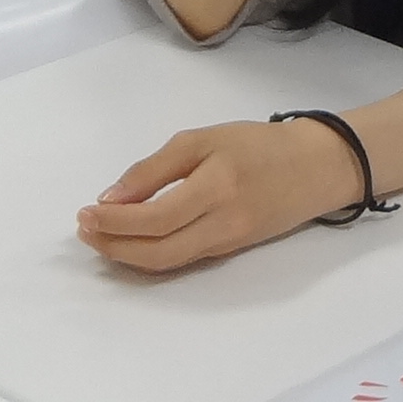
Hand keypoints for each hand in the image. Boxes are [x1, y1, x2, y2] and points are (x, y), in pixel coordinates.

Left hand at [74, 119, 357, 274]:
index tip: (86, 211)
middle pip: (158, 252)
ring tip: (98, 236)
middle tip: (84, 230)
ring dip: (126, 254)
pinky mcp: (230, 251)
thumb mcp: (204, 139)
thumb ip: (155, 169)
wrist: (318, 168)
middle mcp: (223, 223)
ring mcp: (228, 242)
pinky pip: (182, 259)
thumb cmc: (258, 146)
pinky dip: (149, 254)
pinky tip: (130, 241)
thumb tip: (111, 199)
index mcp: (216, 186)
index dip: (116, 221)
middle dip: (114, 245)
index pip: (156, 217)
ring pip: (168, 262)